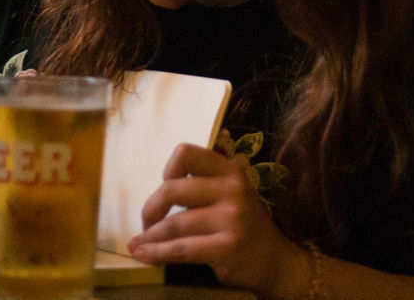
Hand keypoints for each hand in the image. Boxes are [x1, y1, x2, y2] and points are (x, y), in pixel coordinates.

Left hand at [127, 143, 311, 297]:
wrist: (275, 260)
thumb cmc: (244, 225)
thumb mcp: (231, 194)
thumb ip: (204, 185)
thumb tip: (156, 195)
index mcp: (230, 170)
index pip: (185, 154)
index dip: (168, 171)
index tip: (166, 190)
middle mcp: (232, 189)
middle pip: (171, 189)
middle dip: (150, 209)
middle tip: (146, 225)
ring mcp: (231, 218)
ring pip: (173, 224)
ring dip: (149, 237)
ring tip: (137, 245)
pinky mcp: (227, 247)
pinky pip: (181, 249)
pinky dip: (156, 253)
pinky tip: (144, 255)